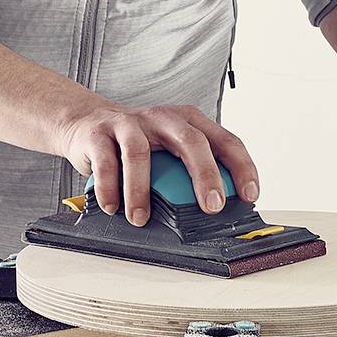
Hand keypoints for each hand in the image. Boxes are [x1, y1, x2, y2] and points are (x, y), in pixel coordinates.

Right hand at [47, 103, 259, 226]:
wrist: (86, 124)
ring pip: (139, 152)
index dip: (241, 167)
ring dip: (140, 190)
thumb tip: (213, 214)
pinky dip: (110, 187)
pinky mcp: (99, 133)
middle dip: (205, 175)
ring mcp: (129, 123)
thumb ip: (187, 172)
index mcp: (187, 121)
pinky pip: (106, 161)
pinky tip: (113, 207)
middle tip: (212, 207)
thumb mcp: (168, 151)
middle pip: (190, 141)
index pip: (225, 140)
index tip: (250, 195)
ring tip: (140, 218)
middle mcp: (163, 118)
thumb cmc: (135, 145)